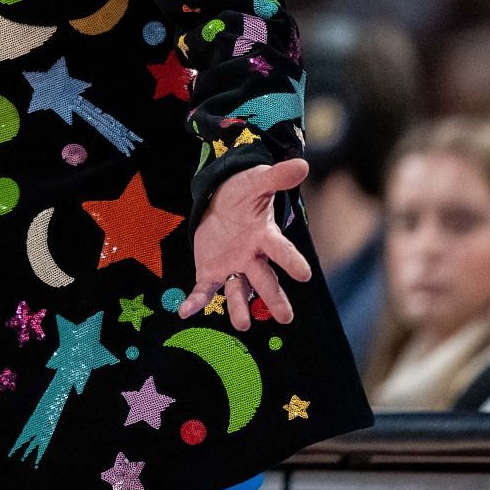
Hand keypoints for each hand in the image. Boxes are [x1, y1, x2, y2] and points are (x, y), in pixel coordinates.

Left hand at [178, 158, 312, 330]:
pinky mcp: (210, 272)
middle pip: (264, 279)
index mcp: (264, 237)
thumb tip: (302, 164)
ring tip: (243, 326)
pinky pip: (204, 290)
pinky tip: (185, 312)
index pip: (281, 250)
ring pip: (238, 292)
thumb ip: (276, 177)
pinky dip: (196, 302)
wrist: (220, 203)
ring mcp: (231, 267)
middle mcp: (251, 258)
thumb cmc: (244, 195)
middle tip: (286, 317)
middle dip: (273, 297)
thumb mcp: (256, 183)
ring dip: (239, 308)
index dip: (292, 261)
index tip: (305, 275)